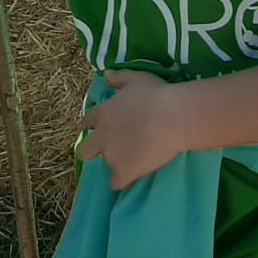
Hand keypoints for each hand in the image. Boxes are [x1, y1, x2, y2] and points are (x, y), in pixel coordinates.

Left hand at [77, 70, 186, 189]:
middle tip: (110, 148)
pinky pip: (117, 183)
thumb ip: (119, 78)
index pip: (88, 122)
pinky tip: (136, 174)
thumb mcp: (136, 79)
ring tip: (136, 157)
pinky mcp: (124, 172)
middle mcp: (102, 136)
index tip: (103, 126)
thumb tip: (105, 75)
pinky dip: (125, 179)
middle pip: (85, 151)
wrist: (172, 117)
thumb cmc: (156, 94)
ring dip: (117, 162)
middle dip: (92, 151)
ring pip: (107, 165)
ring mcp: (112, 156)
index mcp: (103, 114)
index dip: (94, 125)